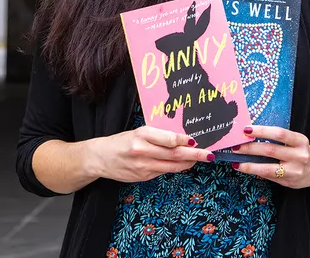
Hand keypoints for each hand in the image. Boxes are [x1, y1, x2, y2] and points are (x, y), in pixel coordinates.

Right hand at [87, 126, 214, 182]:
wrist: (99, 158)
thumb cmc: (121, 141)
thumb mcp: (138, 132)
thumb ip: (158, 135)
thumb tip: (182, 138)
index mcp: (142, 135)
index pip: (169, 139)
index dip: (184, 140)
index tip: (196, 139)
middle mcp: (143, 151)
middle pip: (174, 154)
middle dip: (195, 155)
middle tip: (210, 154)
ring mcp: (143, 167)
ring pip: (172, 166)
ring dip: (188, 163)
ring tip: (201, 159)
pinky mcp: (143, 177)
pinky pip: (163, 172)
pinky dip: (175, 168)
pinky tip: (182, 164)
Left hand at [228, 126, 309, 188]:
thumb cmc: (302, 151)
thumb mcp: (296, 141)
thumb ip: (278, 139)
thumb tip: (252, 135)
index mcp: (300, 141)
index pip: (279, 133)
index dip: (262, 131)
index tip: (247, 130)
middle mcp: (299, 156)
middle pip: (270, 150)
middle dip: (250, 148)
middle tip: (236, 146)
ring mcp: (294, 171)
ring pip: (268, 169)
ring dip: (249, 165)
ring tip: (237, 162)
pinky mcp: (288, 183)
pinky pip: (268, 177)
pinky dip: (255, 173)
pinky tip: (246, 169)